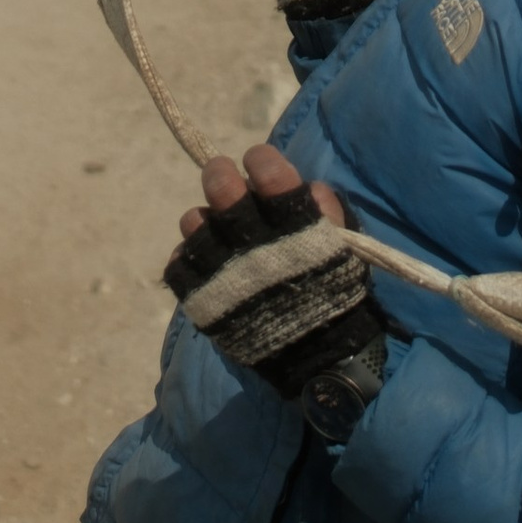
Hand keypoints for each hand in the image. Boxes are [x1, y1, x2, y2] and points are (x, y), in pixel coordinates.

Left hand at [166, 144, 380, 397]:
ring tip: (211, 222)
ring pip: (195, 226)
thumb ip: (327, 214)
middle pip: (224, 194)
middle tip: (221, 174)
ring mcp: (225, 279)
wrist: (319, 361)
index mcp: (297, 235)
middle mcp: (257, 252)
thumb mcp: (343, 250)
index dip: (262, 162)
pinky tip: (199, 256)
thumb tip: (307, 185)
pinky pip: (178, 267)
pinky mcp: (204, 304)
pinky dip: (185, 256)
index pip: (272, 178)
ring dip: (201, 218)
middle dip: (220, 176)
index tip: (258, 161)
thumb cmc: (332, 294)